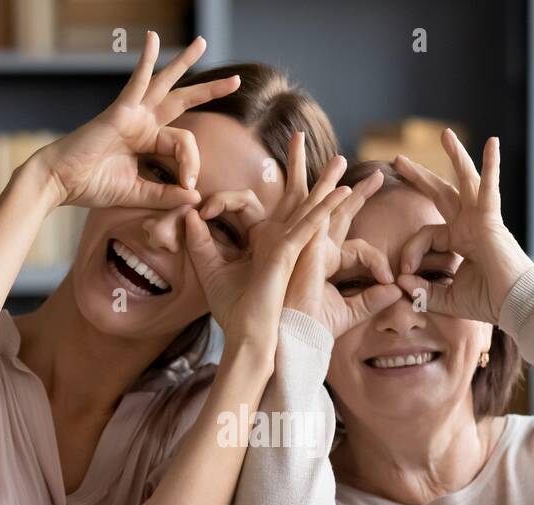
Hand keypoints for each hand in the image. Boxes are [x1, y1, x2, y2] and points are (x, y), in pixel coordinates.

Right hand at [33, 33, 238, 209]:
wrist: (60, 181)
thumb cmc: (92, 186)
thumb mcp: (138, 194)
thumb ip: (166, 195)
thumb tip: (196, 196)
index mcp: (147, 142)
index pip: (184, 145)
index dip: (192, 164)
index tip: (188, 186)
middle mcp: (142, 123)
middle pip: (181, 101)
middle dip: (209, 91)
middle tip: (235, 80)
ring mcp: (132, 114)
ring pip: (166, 85)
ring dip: (185, 64)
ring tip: (203, 43)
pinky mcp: (120, 111)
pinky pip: (136, 81)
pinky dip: (145, 60)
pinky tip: (152, 39)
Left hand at [185, 133, 351, 354]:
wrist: (247, 339)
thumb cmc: (232, 312)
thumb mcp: (209, 271)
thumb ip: (199, 242)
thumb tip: (190, 215)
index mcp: (259, 243)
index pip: (243, 206)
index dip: (218, 203)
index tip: (197, 214)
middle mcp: (277, 241)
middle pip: (291, 198)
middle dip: (298, 168)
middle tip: (297, 137)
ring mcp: (288, 247)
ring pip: (308, 207)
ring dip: (323, 183)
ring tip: (339, 160)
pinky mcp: (293, 253)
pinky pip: (311, 226)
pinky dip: (325, 209)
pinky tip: (343, 193)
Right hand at [285, 169, 401, 337]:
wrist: (291, 343)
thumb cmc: (312, 331)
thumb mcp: (349, 313)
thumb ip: (372, 300)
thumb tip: (397, 291)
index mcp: (322, 262)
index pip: (356, 246)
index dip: (378, 259)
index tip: (390, 279)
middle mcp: (311, 250)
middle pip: (333, 212)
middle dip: (348, 190)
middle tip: (368, 171)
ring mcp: (301, 247)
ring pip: (317, 207)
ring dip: (328, 181)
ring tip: (339, 159)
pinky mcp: (295, 251)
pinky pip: (314, 222)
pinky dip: (328, 206)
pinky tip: (343, 191)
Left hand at [394, 132, 533, 323]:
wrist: (515, 306)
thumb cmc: (488, 302)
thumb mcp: (446, 298)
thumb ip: (422, 291)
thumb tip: (399, 281)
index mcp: (459, 241)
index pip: (425, 234)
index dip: (409, 252)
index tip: (402, 274)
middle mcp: (469, 225)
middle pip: (441, 193)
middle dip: (420, 176)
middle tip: (398, 159)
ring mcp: (481, 219)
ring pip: (464, 181)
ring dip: (456, 157)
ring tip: (445, 134)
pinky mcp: (491, 220)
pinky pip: (489, 188)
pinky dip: (491, 166)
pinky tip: (492, 143)